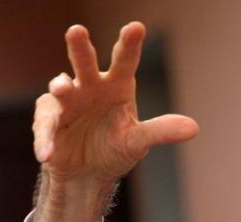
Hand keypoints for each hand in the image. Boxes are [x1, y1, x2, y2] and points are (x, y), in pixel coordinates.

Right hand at [30, 22, 197, 221]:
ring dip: (60, 87)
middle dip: (81, 48)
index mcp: (117, 86)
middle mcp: (90, 87)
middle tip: (77, 30)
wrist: (88, 174)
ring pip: (60, 89)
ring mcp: (66, 102)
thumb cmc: (114, 149)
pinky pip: (46, 127)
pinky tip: (48, 153)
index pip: (125, 61)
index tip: (136, 27)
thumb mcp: (138, 141)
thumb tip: (194, 128)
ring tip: (62, 88)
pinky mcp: (48, 121)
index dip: (129, 44)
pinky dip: (46, 139)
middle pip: (85, 64)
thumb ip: (161, 131)